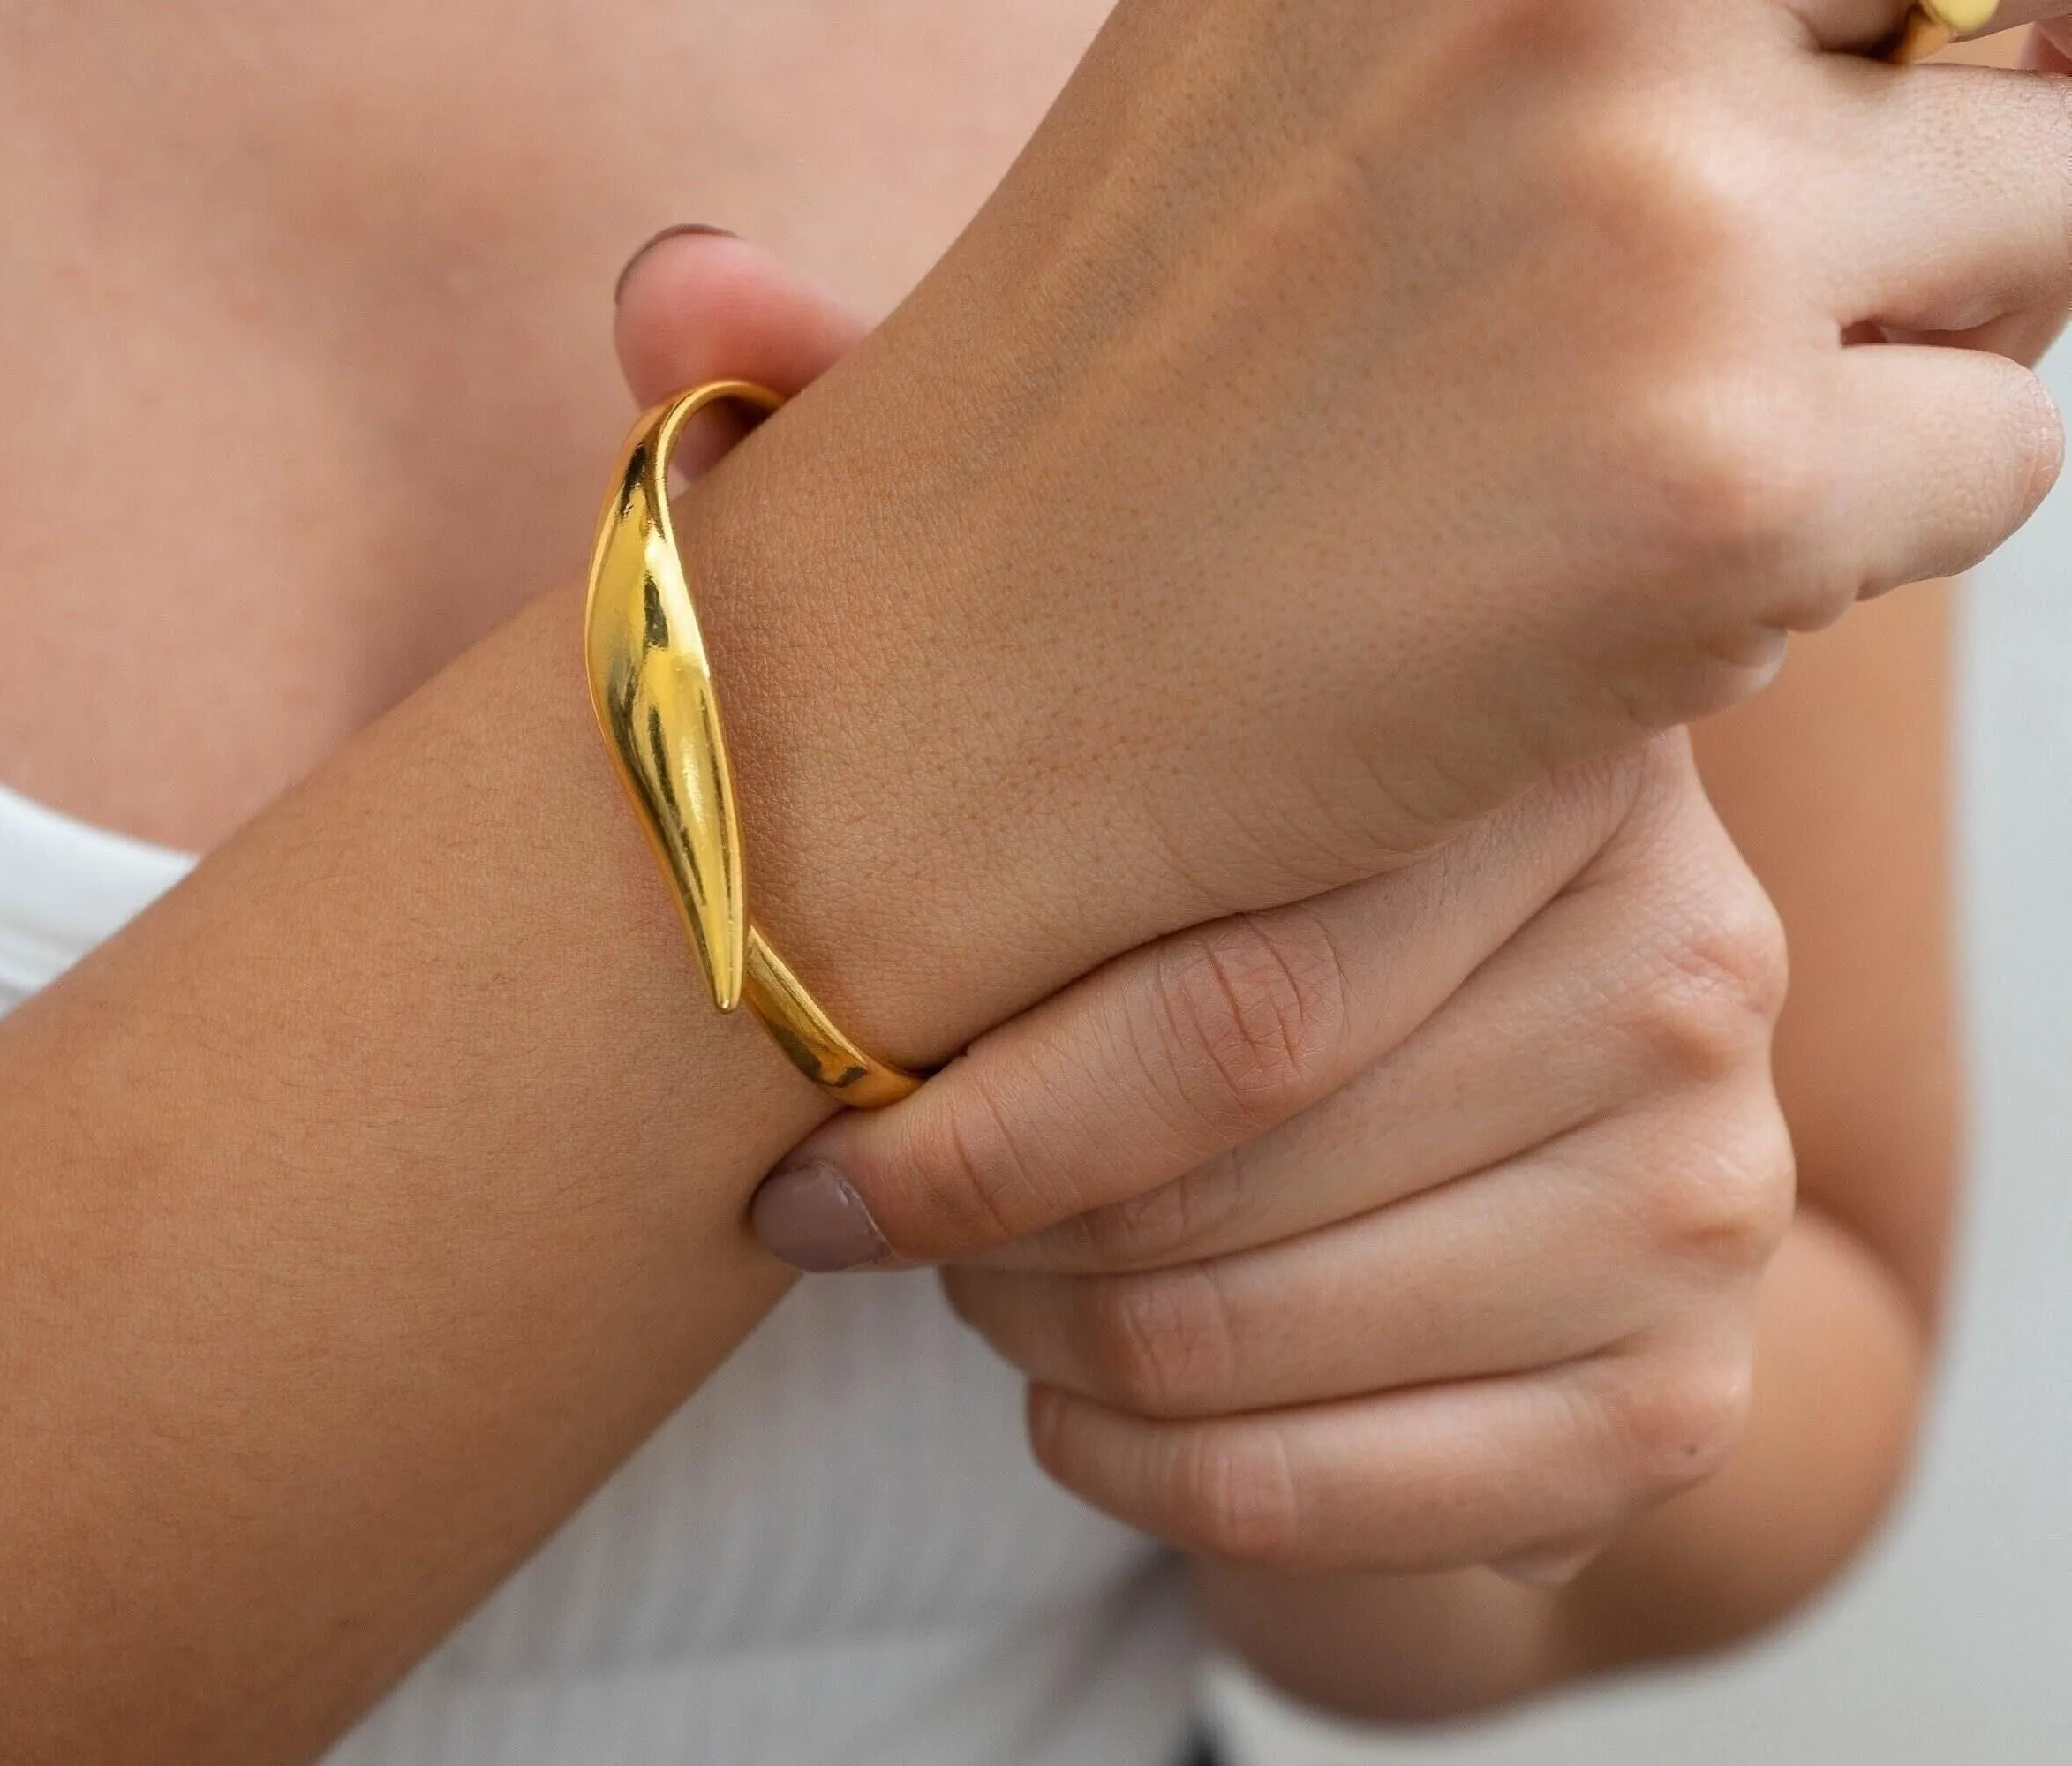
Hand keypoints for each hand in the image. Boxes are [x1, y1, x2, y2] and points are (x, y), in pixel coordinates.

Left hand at [620, 236, 1790, 1577]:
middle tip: (890, 1223)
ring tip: (991, 1295)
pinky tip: (1083, 1414)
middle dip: (990, 1231)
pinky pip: (1342, 1496)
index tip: (793, 1163)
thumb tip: (667, 281)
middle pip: (1229, 1165)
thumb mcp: (1099, 714)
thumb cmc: (1228, 922)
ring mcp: (1708, 1185)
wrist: (1458, 1166)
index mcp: (1546, 762)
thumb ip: (909, 492)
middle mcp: (1688, 953)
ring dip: (1048, 1351)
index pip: (1225, 984)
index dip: (957, 1107)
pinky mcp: (1679, 1391)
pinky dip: (1155, 1483)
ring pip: (1249, 1338)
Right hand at [657, 0, 2065, 1067]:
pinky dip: (1858, 532)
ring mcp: (1658, 237)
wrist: (953, 691)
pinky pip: (1994, 464)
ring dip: (1898, 342)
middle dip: (1916, 160)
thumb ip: (1592, 11)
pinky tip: (1626, 577)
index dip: (1885, 33)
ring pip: (2044, 233)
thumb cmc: (1127, 402)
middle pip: (2001, 16)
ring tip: (1640, 442)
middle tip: (1729, 295)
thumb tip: (1963, 16)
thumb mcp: (1329, 63)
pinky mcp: (1721, 494)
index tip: (1854, 99)